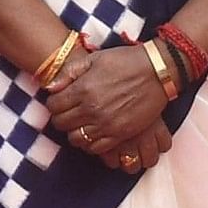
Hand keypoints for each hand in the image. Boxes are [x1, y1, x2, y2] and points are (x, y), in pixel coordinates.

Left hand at [44, 41, 171, 166]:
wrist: (157, 72)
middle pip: (61, 124)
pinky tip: (93, 133)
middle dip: (61, 118)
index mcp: (83, 89)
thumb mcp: (95, 59)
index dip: (53, 103)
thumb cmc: (125, 61)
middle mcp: (91, 109)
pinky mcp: (120, 134)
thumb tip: (50, 87)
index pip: (53, 106)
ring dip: (74, 132)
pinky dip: (90, 143)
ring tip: (81, 124)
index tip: (60, 101)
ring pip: (76, 139)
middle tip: (69, 112)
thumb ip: (70, 73)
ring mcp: (106, 124)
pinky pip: (96, 148)